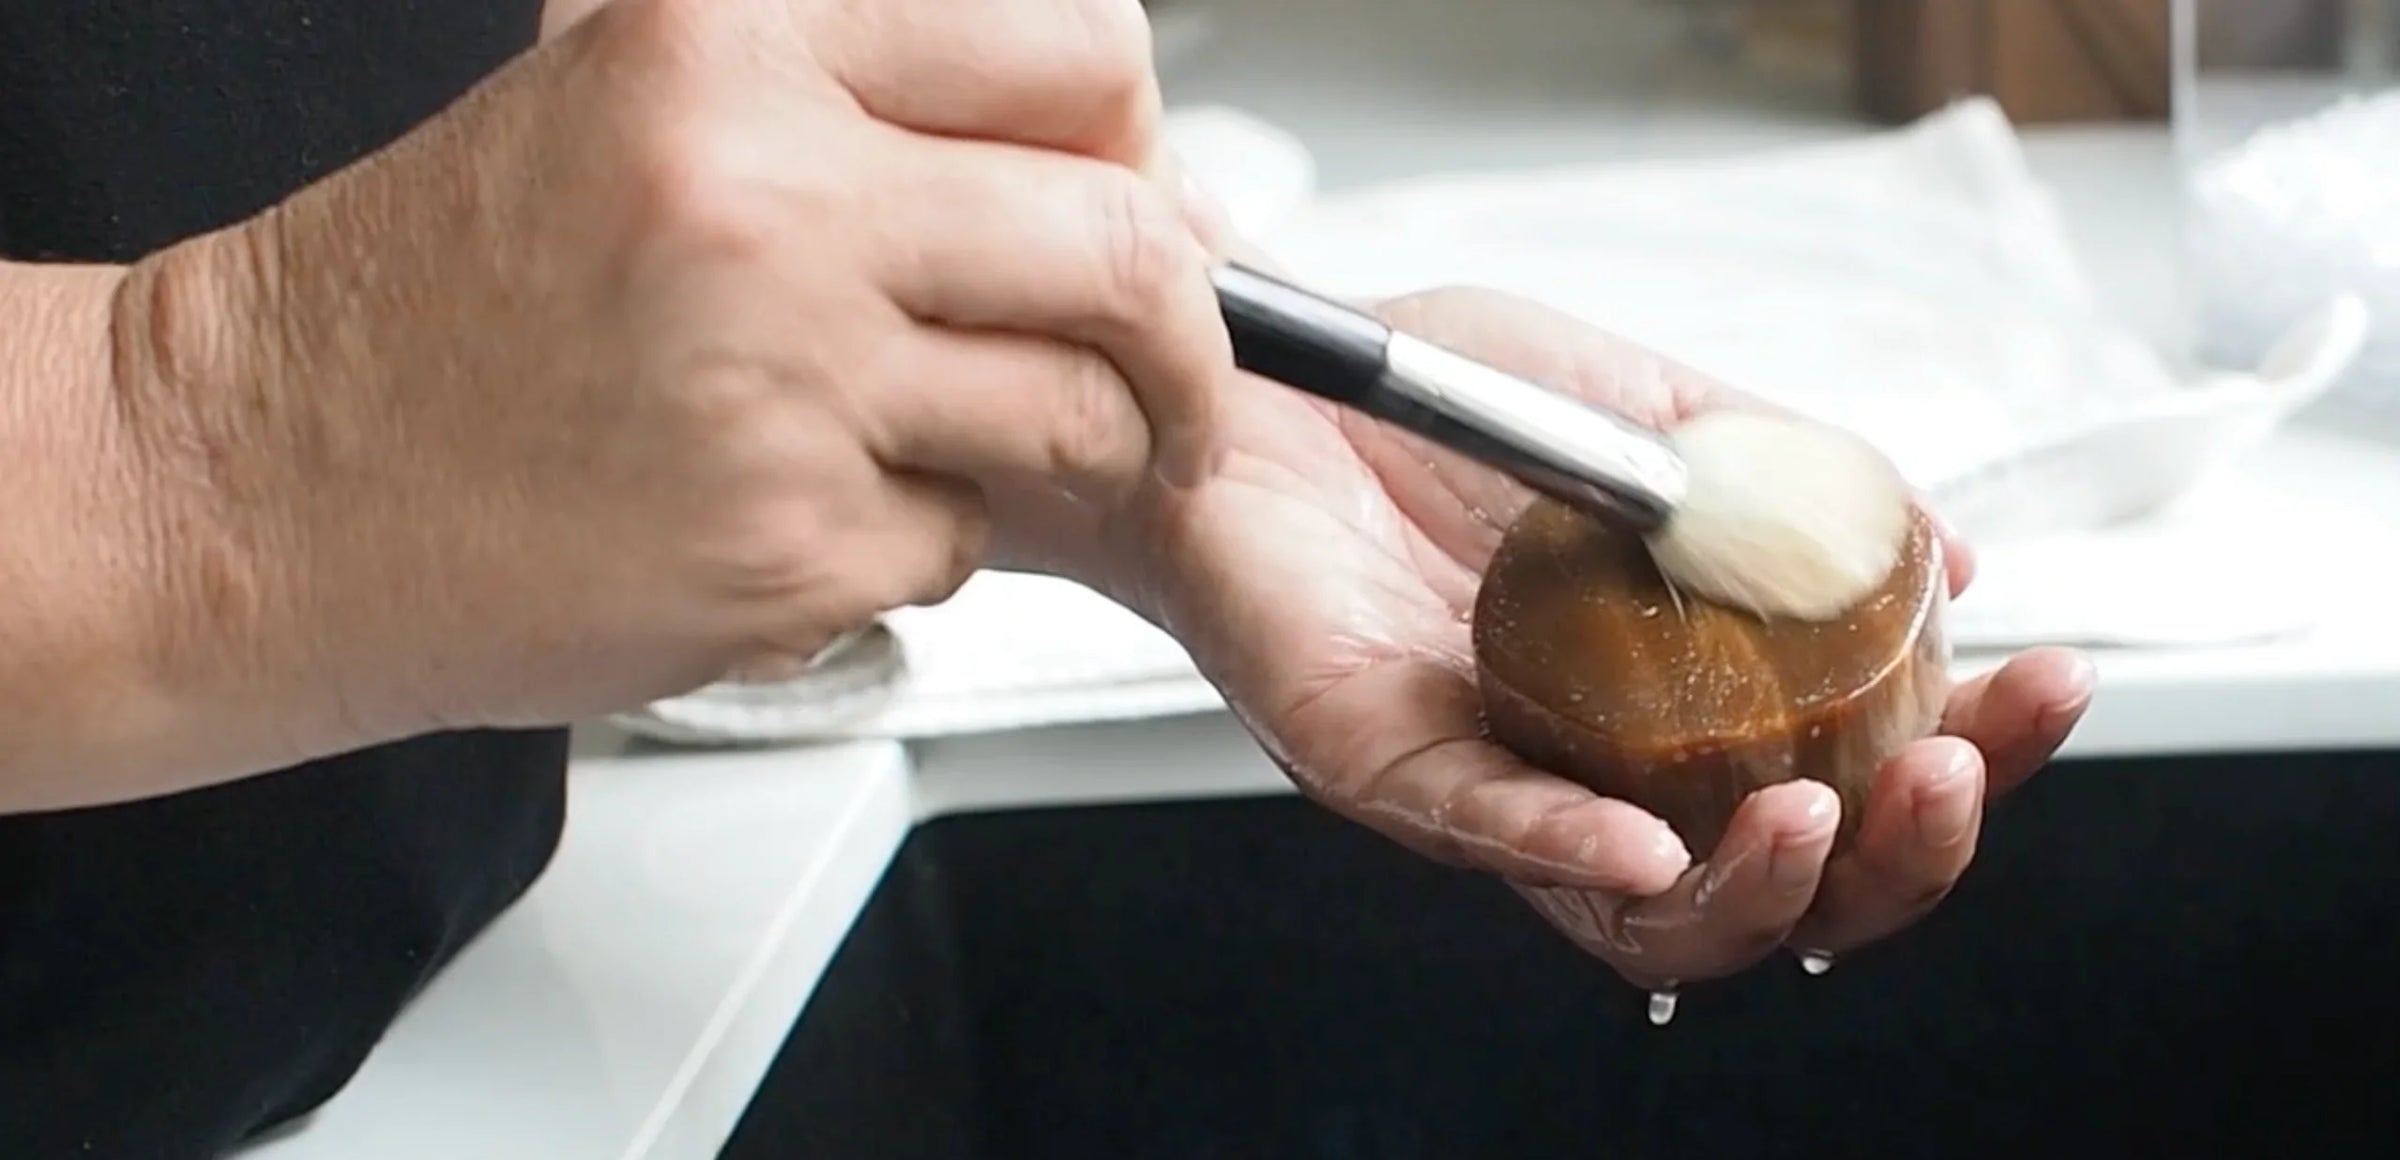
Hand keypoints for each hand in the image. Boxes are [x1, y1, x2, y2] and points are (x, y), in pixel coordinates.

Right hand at [110, 0, 1223, 757]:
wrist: (253, 482)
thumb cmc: (436, 309)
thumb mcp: (634, 109)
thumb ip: (857, 113)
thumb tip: (1099, 169)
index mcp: (729, 42)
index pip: (1077, 46)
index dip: (1137, 145)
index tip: (1139, 211)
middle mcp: (763, 192)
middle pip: (1129, 249)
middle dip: (1189, 343)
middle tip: (1173, 390)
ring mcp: (781, 378)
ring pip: (1075, 418)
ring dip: (1061, 457)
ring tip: (965, 458)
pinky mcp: (783, 546)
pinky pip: (961, 543)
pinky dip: (918, 543)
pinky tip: (799, 514)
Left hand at [1086, 283, 2094, 991]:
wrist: (1267, 368)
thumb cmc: (1441, 407)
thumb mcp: (1652, 412)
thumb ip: (1791, 481)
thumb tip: (1953, 557)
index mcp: (1674, 701)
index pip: (1847, 778)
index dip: (1962, 761)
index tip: (2047, 688)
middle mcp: (1592, 767)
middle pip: (1772, 892)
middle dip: (1892, 863)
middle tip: (1955, 782)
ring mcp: (1486, 783)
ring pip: (1641, 912)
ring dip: (1756, 892)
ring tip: (1830, 819)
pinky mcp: (1374, 759)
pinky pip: (1477, 830)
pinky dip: (1567, 846)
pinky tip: (1654, 841)